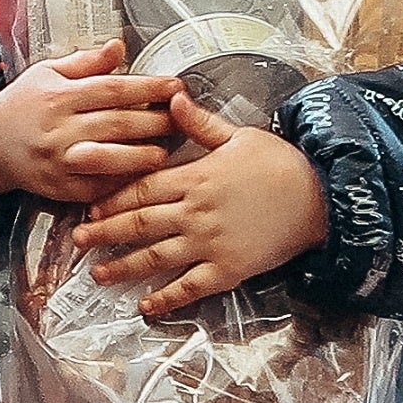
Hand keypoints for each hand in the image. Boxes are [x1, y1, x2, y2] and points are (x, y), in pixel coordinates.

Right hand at [0, 39, 183, 203]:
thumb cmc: (21, 106)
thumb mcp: (46, 73)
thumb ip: (85, 62)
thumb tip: (119, 47)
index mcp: (58, 96)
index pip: (113, 89)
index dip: (149, 88)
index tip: (175, 86)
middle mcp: (59, 129)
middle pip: (119, 123)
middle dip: (157, 121)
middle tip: (182, 118)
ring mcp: (59, 161)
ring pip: (111, 158)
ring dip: (143, 155)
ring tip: (164, 149)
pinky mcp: (60, 187)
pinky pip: (99, 186)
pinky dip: (122, 181)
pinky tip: (139, 173)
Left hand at [72, 91, 328, 312]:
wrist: (325, 198)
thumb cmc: (282, 165)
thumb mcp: (239, 136)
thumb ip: (199, 123)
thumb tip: (170, 97)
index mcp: (195, 177)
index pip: (141, 189)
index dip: (112, 199)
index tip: (90, 207)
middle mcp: (196, 211)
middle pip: (139, 223)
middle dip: (104, 232)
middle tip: (78, 240)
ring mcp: (211, 243)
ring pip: (156, 256)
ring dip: (124, 266)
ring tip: (98, 274)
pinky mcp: (229, 268)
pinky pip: (191, 286)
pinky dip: (166, 297)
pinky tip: (146, 305)